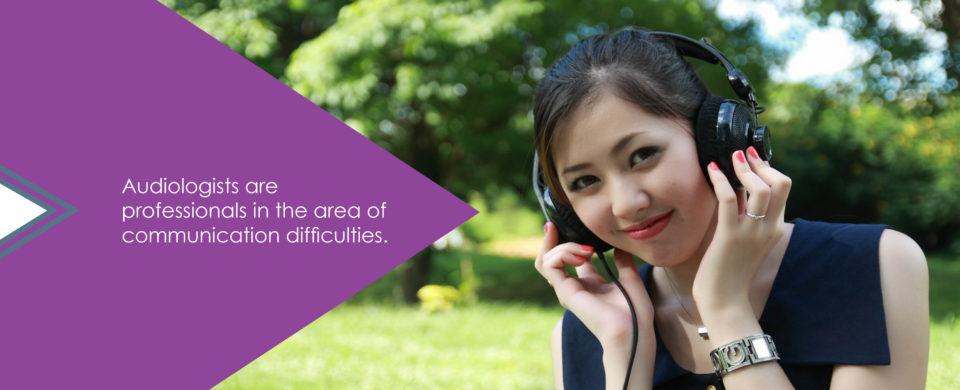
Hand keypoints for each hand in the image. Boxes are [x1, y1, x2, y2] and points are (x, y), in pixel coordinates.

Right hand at [535, 222, 654, 352]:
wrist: (633, 331)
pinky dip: (562, 253)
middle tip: (561, 228)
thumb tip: (619, 246)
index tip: (565, 225)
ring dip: (564, 246)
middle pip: (550, 257)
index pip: (568, 257)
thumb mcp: (630, 278)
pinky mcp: (565, 292)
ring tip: (587, 250)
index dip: (566, 240)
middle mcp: (574, 286)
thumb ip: (622, 261)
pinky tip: (583, 254)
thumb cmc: (635, 312)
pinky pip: (550, 264)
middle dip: (553, 239)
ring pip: (547, 259)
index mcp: (588, 283)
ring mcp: (567, 290)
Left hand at [693, 146, 791, 309]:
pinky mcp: (729, 236)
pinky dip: (721, 180)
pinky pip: (728, 200)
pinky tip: (711, 170)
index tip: (753, 158)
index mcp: (774, 228)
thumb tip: (738, 190)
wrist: (725, 300)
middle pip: (781, 184)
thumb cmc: (730, 270)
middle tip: (743, 154)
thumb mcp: (745, 239)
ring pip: (760, 189)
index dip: (769, 168)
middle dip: (761, 164)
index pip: (783, 189)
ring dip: (744, 169)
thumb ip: (746, 216)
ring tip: (730, 158)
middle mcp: (768, 228)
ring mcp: (750, 232)